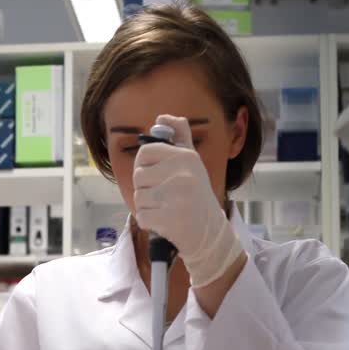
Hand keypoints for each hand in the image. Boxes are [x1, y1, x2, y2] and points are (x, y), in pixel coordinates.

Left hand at [133, 114, 243, 285]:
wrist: (210, 232)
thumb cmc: (196, 195)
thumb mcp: (192, 162)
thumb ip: (179, 138)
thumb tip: (162, 117)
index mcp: (185, 156)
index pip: (144, 153)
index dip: (145, 166)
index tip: (157, 176)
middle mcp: (183, 173)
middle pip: (138, 176)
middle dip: (146, 189)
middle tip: (165, 196)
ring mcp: (177, 196)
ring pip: (138, 197)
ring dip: (147, 206)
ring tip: (166, 208)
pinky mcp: (171, 218)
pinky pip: (142, 216)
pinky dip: (149, 222)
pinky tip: (165, 221)